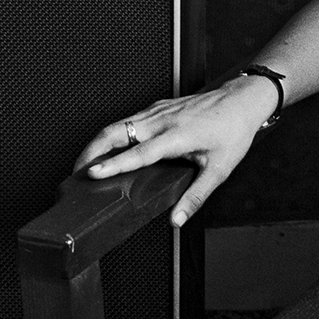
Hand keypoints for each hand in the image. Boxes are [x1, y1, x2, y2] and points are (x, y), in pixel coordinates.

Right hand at [73, 74, 277, 225]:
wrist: (244, 99)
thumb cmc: (234, 131)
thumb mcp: (219, 169)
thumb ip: (196, 196)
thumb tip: (177, 220)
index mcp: (177, 135)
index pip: (137, 153)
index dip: (113, 165)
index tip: (91, 173)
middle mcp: (164, 120)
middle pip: (117, 131)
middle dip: (91, 150)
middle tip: (75, 171)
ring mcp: (161, 110)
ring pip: (121, 123)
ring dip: (99, 141)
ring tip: (84, 163)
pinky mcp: (161, 106)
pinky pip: (131, 119)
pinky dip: (114, 132)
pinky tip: (109, 146)